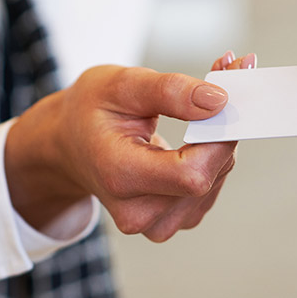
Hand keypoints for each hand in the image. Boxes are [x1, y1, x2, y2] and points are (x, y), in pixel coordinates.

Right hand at [6, 51, 253, 241]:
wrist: (68, 145)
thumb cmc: (90, 111)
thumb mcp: (120, 84)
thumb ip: (169, 91)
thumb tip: (219, 101)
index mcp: (120, 177)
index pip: (192, 174)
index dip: (219, 136)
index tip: (228, 91)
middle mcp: (139, 212)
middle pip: (208, 175)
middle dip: (223, 125)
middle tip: (222, 75)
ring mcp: (157, 222)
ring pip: (215, 178)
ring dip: (220, 138)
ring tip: (200, 103)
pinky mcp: (172, 219)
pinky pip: (210, 185)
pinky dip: (213, 154)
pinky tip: (197, 131)